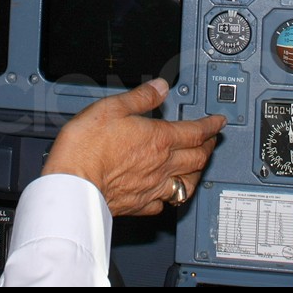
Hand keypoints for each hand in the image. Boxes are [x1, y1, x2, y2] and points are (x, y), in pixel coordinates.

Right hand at [42, 78, 225, 215]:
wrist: (73, 185)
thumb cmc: (86, 148)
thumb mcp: (111, 108)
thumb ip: (139, 97)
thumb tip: (159, 87)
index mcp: (158, 139)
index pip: (195, 131)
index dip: (211, 125)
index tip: (218, 122)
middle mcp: (161, 165)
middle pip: (197, 157)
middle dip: (209, 146)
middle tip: (212, 140)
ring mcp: (152, 187)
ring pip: (187, 182)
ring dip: (197, 171)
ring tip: (198, 165)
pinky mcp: (140, 205)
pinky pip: (164, 203)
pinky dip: (171, 196)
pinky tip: (167, 193)